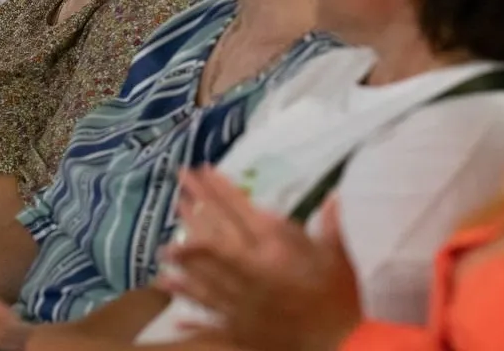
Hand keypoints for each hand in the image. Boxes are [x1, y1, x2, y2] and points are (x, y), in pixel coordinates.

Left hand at [156, 168, 361, 350]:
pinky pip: (206, 310)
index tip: (203, 170)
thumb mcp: (338, 257)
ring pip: (204, 270)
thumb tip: (331, 196)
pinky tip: (168, 289)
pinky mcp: (238, 325)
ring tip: (162, 243)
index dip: (221, 189)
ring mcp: (240, 298)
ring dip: (183, 255)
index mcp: (276, 249)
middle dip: (196, 207)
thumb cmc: (341, 297)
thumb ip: (330, 226)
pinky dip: (188, 299)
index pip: (241, 211)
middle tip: (178, 187)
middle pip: (217, 233)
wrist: (340, 345)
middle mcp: (252, 269)